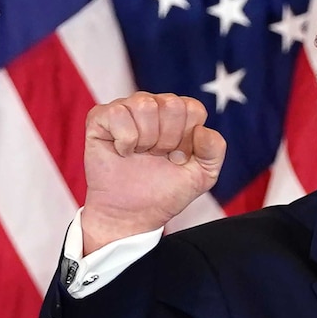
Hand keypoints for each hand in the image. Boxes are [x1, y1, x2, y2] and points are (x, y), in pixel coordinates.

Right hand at [82, 92, 225, 254]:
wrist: (132, 213)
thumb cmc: (166, 190)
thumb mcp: (204, 175)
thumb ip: (215, 150)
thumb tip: (202, 129)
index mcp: (180, 115)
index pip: (194, 108)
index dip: (188, 139)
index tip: (178, 157)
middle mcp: (154, 106)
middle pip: (171, 104)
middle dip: (168, 139)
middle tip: (158, 156)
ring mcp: (127, 109)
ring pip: (145, 104)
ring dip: (146, 139)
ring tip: (141, 154)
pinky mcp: (101, 117)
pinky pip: (118, 113)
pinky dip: (125, 140)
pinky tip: (123, 152)